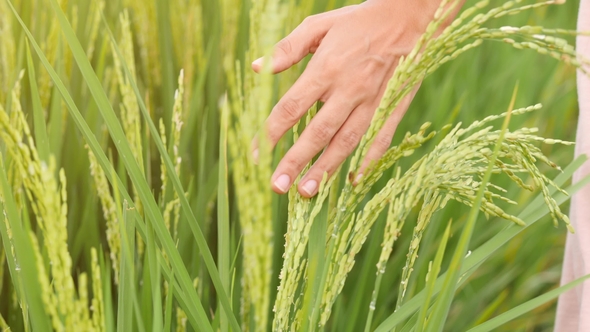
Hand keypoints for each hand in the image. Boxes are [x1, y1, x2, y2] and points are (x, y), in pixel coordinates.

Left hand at [253, 0, 446, 196]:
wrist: (409, 17)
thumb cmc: (358, 21)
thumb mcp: (319, 25)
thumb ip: (287, 48)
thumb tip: (256, 68)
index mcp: (326, 68)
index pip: (292, 106)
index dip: (271, 132)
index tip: (256, 154)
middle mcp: (348, 89)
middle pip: (318, 132)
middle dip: (296, 161)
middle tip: (277, 186)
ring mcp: (372, 101)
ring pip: (346, 141)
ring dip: (326, 168)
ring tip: (307, 192)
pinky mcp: (392, 107)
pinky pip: (379, 138)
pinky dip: (368, 161)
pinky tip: (354, 180)